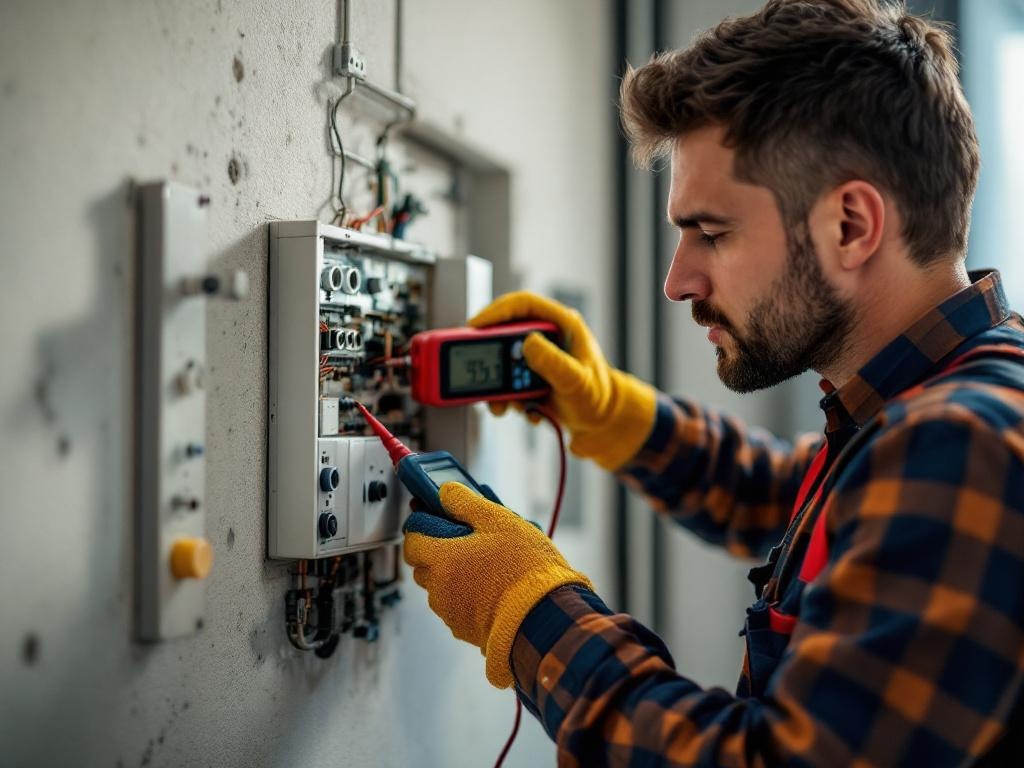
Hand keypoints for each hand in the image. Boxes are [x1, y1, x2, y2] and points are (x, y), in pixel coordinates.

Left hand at [403, 482, 592, 687]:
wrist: (544, 615)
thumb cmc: (524, 568)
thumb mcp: (499, 521)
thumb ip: (466, 502)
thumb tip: (445, 492)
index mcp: (441, 558)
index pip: (412, 538)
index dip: (422, 523)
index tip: (435, 514)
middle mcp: (438, 588)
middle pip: (423, 562)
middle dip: (437, 547)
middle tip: (464, 537)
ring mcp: (449, 611)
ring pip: (439, 584)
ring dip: (452, 571)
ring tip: (483, 562)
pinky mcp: (463, 628)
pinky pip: (455, 604)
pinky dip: (465, 593)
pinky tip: (489, 585)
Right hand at [469, 291, 656, 469]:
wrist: (603, 423)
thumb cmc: (598, 397)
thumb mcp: (577, 380)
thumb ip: (554, 363)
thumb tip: (528, 343)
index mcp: (562, 324)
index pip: (524, 305)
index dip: (496, 311)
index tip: (475, 325)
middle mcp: (547, 337)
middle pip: (506, 334)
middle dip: (493, 358)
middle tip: (484, 375)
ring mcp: (537, 358)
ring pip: (504, 363)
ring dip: (500, 387)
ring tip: (507, 406)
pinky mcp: (530, 378)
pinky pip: (508, 385)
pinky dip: (511, 401)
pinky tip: (529, 412)